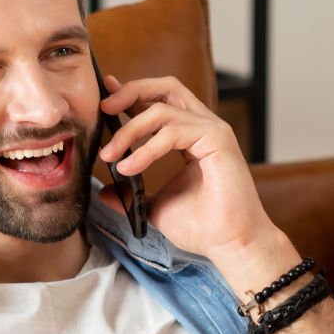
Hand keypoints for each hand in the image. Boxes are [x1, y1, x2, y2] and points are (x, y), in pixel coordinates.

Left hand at [96, 74, 280, 263]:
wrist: (229, 245)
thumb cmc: (203, 227)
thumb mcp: (155, 206)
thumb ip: (132, 194)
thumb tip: (105, 192)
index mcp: (192, 136)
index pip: (162, 101)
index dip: (132, 94)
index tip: (105, 100)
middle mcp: (205, 127)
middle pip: (166, 88)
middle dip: (131, 92)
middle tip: (104, 109)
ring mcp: (213, 131)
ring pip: (162, 110)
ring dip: (129, 130)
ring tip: (110, 155)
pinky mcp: (218, 141)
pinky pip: (173, 132)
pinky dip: (146, 148)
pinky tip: (130, 167)